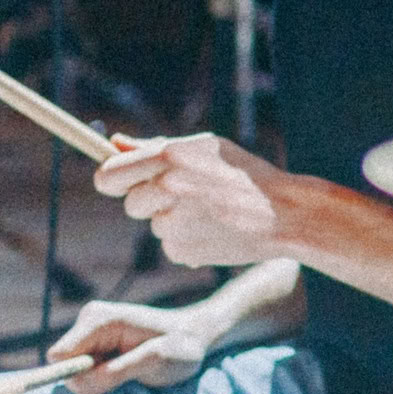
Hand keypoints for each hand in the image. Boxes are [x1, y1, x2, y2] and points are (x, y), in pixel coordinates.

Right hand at [46, 299, 213, 393]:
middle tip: (126, 376)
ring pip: (74, 373)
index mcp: (99, 319)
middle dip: (89, 380)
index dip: (74, 376)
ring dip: (98, 381)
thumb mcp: (154, 361)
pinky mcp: (96, 346)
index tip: (104, 382)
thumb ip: (115, 372)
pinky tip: (127, 371)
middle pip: (64, 366)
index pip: (59, 355)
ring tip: (131, 372)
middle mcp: (89, 322)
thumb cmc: (180, 346)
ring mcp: (91, 334)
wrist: (195, 337)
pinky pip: (85, 373)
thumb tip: (77, 383)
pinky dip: (102, 379)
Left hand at [93, 132, 299, 268]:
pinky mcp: (180, 251)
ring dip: (173, 220)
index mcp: (170, 157)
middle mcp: (166, 189)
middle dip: (149, 202)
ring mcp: (172, 223)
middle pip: (130, 204)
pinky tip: (215, 231)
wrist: (284, 213)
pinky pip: (170, 246)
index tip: (120, 183)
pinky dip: (187, 240)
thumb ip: (155, 146)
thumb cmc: (244, 175)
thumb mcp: (205, 148)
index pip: (108, 176)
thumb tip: (114, 142)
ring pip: (154, 225)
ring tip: (210, 212)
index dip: (111, 180)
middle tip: (187, 196)